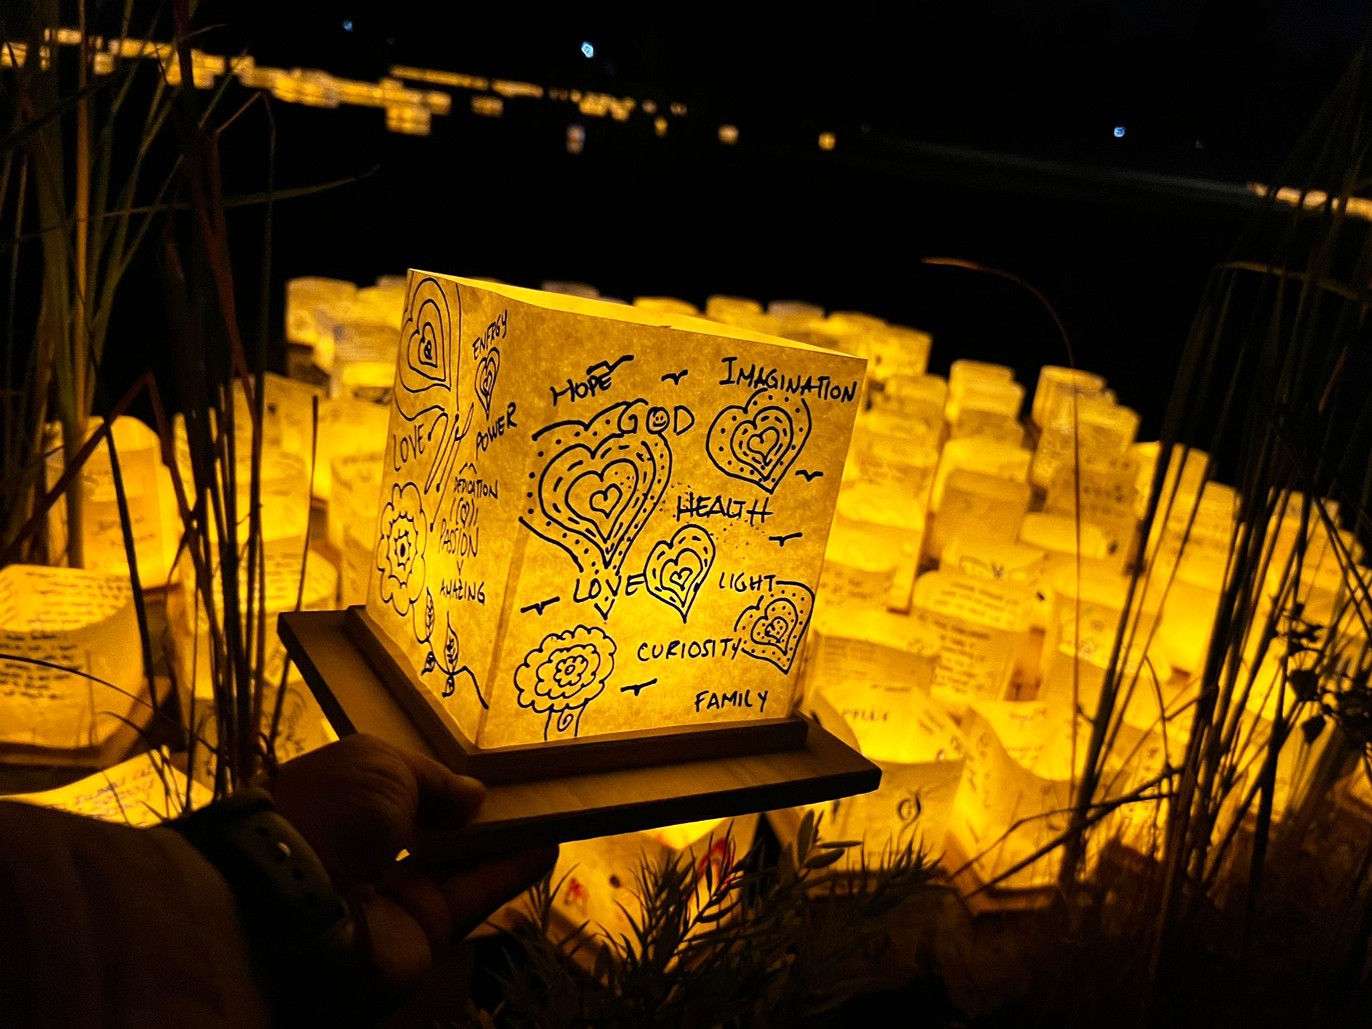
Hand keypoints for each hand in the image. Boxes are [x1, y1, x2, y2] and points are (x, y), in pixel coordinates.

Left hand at [266, 733, 556, 997]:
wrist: (300, 904)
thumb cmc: (330, 812)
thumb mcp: (382, 765)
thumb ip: (434, 780)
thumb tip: (472, 795)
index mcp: (333, 803)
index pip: (382, 788)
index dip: (421, 779)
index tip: (463, 768)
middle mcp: (358, 850)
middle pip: (423, 829)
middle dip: (463, 813)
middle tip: (516, 791)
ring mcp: (391, 895)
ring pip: (456, 863)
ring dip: (500, 841)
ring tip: (547, 812)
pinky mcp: (424, 932)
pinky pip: (473, 895)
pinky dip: (511, 871)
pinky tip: (546, 845)